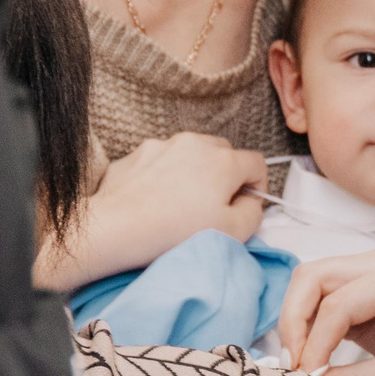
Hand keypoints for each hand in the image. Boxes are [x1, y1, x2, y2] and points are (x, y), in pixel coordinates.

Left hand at [38, 132, 264, 289]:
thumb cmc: (175, 232)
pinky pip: (162, 160)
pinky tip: (156, 199)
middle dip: (227, 176)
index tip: (247, 205)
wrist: (116, 227)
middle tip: (215, 206)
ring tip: (182, 204)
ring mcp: (164, 145)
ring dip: (195, 172)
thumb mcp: (233, 232)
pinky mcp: (138, 153)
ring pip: (192, 153)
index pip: (257, 163)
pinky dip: (166, 174)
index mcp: (224, 160)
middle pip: (225, 153)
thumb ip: (253, 212)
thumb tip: (249, 202)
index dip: (258, 186)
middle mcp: (196, 143)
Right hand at [276, 250, 374, 375]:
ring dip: (295, 321)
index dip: (315, 344)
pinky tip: (309, 355)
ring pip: (308, 282)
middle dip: (293, 322)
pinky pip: (316, 295)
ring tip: (298, 363)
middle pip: (312, 277)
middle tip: (292, 366)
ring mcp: (366, 267)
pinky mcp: (356, 283)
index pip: (339, 305)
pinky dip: (305, 323)